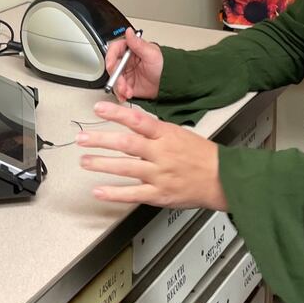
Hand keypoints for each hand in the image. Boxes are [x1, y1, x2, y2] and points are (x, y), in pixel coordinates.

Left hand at [77, 101, 228, 210]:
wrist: (222, 178)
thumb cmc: (202, 155)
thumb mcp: (180, 133)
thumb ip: (155, 132)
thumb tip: (132, 126)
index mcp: (166, 135)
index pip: (137, 119)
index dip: (116, 113)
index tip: (98, 108)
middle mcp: (160, 153)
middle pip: (126, 144)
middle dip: (100, 140)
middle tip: (82, 138)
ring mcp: (159, 174)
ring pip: (125, 168)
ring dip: (101, 164)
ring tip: (84, 160)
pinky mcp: (159, 194)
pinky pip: (132, 194)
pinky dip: (113, 193)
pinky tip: (98, 190)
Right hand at [105, 28, 162, 101]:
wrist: (170, 83)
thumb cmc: (164, 65)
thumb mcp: (152, 54)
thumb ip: (138, 44)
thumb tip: (129, 32)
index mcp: (131, 50)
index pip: (115, 50)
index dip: (110, 57)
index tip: (111, 65)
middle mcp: (126, 61)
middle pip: (113, 67)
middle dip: (116, 77)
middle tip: (122, 84)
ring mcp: (126, 74)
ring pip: (114, 79)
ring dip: (119, 87)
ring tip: (127, 91)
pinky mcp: (127, 85)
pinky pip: (119, 89)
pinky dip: (121, 93)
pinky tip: (126, 95)